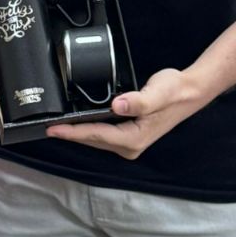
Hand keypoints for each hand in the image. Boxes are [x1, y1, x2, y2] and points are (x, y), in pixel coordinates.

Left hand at [45, 67, 209, 157]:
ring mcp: (130, 142)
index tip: (52, 129)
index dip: (72, 132)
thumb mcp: (158, 92)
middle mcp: (130, 145)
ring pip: (97, 139)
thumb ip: (138, 101)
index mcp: (134, 138)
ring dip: (78, 133)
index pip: (96, 135)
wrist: (189, 91)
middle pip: (93, 140)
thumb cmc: (174, 91)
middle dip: (70, 134)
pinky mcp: (129, 135)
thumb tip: (117, 105)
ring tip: (56, 126)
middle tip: (46, 126)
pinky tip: (78, 122)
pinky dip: (88, 129)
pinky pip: (103, 134)